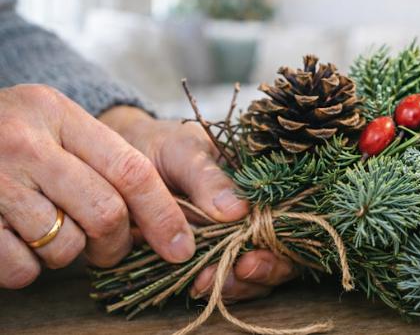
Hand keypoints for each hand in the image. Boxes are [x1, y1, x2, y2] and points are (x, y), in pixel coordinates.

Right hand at [0, 85, 194, 288]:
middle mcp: (25, 141)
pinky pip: (21, 266)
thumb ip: (109, 157)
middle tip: (109, 247)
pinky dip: (28, 269)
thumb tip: (190, 212)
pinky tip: (17, 243)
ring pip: (65, 245)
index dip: (164, 214)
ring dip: (68, 254)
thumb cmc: (11, 134)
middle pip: (106, 212)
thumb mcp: (56, 122)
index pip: (131, 170)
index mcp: (58, 113)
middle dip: (117, 243)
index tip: (181, 247)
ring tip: (51, 232)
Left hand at [99, 106, 297, 301]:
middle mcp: (252, 216)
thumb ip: (208, 178)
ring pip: (253, 274)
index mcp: (260, 187)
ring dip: (239, 286)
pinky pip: (219, 280)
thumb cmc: (161, 145)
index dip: (280, 245)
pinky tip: (196, 286)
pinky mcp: (202, 258)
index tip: (254, 256)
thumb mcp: (184, 151)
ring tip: (208, 282)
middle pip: (278, 254)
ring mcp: (229, 239)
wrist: (118, 159)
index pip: (287, 221)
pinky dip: (213, 287)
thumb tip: (238, 211)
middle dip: (263, 271)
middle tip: (240, 272)